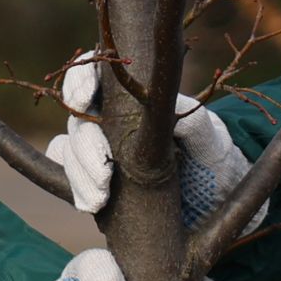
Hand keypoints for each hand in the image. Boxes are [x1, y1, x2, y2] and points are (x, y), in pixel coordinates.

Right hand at [42, 53, 252, 228]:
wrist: (211, 199)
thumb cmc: (210, 155)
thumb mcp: (210, 138)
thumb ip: (196, 122)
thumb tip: (174, 107)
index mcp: (129, 95)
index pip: (92, 75)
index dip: (80, 82)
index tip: (84, 101)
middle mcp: (107, 119)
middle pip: (76, 118)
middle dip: (85, 145)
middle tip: (104, 173)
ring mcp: (97, 151)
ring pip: (68, 151)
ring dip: (80, 174)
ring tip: (101, 200)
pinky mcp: (95, 181)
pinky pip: (72, 179)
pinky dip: (78, 190)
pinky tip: (93, 205)